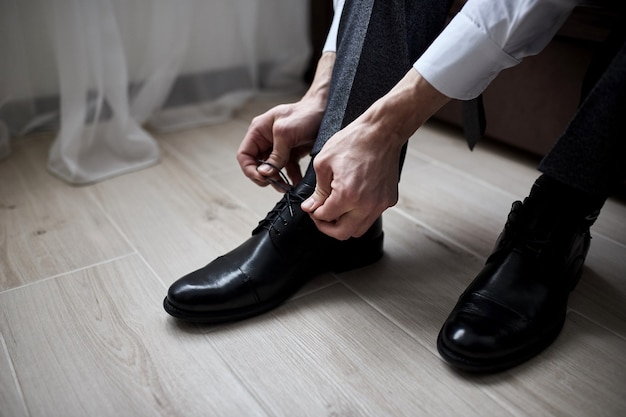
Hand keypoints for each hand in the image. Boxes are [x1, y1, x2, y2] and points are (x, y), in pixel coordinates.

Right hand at [236, 52, 334, 190]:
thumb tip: (264, 173)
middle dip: (265, 177)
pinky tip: (297, 183)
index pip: (245, 155)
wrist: (326, 110)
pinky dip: (291, 178)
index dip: (250, 169)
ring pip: (272, 170)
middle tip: (276, 184)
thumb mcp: (286, 133)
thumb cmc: (305, 114)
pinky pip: (287, 169)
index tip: (261, 178)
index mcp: (258, 131)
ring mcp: (278, 148)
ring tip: (287, 187)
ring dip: (278, 180)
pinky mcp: (291, 153)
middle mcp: (266, 140)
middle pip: (257, 165)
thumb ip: (276, 154)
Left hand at [301, 119, 403, 239]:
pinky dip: (360, 215)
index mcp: (347, 195)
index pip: (325, 217)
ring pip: (359, 229)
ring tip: (336, 210)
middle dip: (327, 227)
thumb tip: (311, 207)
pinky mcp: (389, 199)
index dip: (314, 214)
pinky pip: (371, 216)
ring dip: (344, 224)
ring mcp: (380, 203)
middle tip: (320, 215)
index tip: (311, 207)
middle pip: (343, 233)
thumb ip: (318, 191)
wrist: (382, 131)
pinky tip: (352, 200)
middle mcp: (366, 204)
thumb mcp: (324, 163)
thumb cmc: (354, 141)